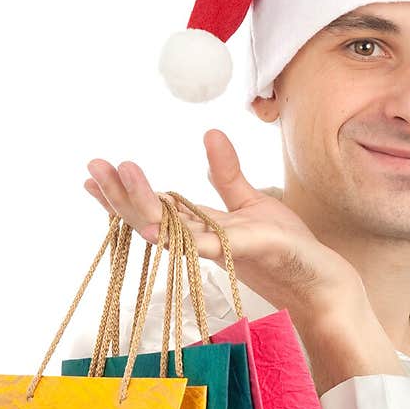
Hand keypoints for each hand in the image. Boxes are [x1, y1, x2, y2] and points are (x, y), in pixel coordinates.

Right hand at [84, 129, 363, 319]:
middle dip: (119, 193)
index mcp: (199, 225)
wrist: (316, 275)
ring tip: (121, 175)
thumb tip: (209, 133)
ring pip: (168, 228)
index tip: (93, 173)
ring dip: (140, 204)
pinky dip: (178, 236)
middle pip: (149, 217)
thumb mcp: (251, 201)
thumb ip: (226, 173)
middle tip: (93, 168)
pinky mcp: (240, 252)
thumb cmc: (284, 244)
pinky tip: (155, 227)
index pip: (152, 206)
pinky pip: (201, 245)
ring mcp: (217, 248)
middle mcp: (201, 240)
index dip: (122, 191)